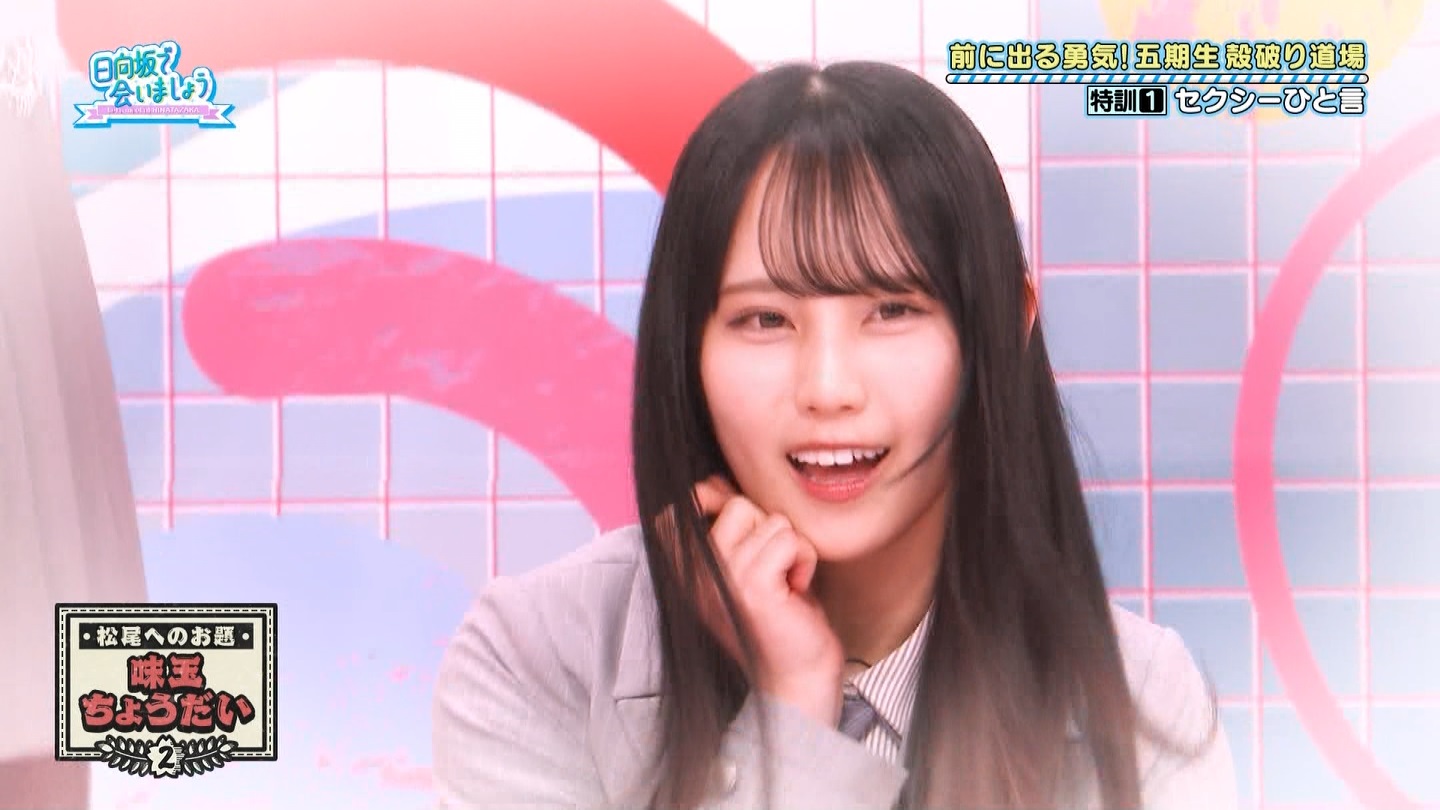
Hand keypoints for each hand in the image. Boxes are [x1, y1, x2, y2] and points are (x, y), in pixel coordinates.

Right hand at [689, 476, 844, 728]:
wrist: (797, 674)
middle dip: (770, 532)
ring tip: (785, 585)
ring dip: (793, 550)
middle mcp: (694, 571)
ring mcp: (720, 578)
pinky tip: (795, 591)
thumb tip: (712, 483)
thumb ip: (726, 523)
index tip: (747, 547)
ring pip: (772, 522)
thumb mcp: (744, 562)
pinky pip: (790, 540)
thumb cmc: (779, 616)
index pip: (690, 501)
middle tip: (773, 574)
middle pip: (741, 505)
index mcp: (686, 564)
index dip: (723, 504)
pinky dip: (804, 561)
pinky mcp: (751, 587)